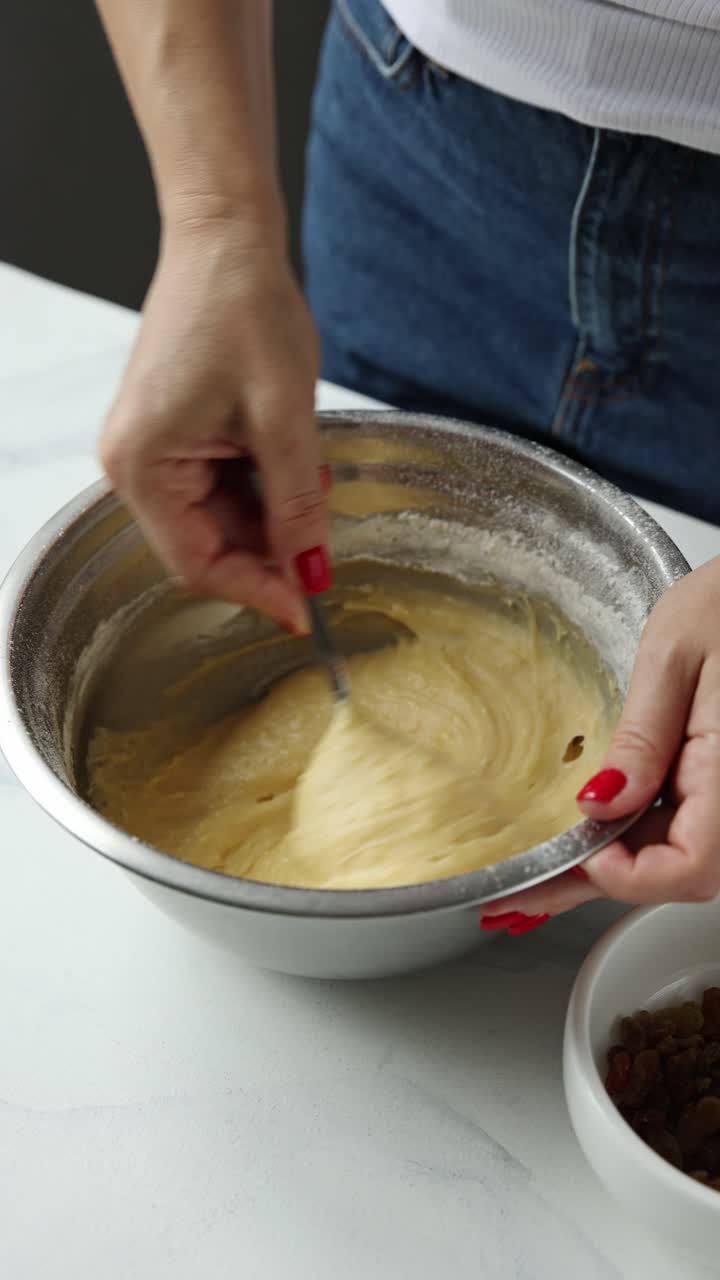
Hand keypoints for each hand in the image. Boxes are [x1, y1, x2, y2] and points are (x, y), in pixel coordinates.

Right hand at [100, 217, 326, 633]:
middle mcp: (134, 463)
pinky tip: (293, 466)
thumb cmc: (243, 310)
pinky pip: (219, 485)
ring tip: (314, 485)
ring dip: (271, 517)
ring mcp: (151, 448)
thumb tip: (312, 574)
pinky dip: (261, 488)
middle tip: (325, 551)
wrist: (226, 239)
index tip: (309, 608)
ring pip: (218, 518)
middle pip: (206, 545)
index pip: (198, 563)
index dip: (257, 590)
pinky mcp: (173, 433)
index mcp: (143, 465)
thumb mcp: (285, 421)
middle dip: (270, 552)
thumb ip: (297, 507)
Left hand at [480, 557, 719, 932]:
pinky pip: (674, 823)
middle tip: (517, 899)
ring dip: (603, 867)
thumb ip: (642, 739)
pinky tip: (583, 845)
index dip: (630, 875)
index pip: (689, 869)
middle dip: (590, 885)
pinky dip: (626, 838)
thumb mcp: (676, 657)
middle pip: (670, 871)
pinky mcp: (714, 779)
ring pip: (669, 852)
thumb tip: (598, 806)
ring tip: (533, 884)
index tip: (579, 851)